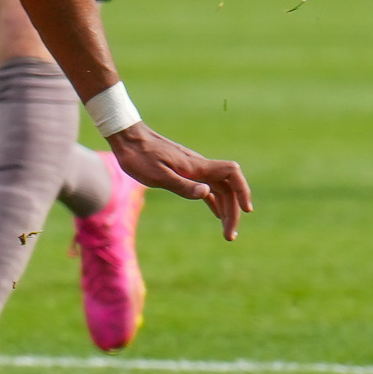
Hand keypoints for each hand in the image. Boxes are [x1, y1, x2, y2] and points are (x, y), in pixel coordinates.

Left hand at [107, 124, 253, 240]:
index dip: (243, 190)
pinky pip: (207, 188)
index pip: (232, 173)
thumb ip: (181, 185)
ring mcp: (193, 169)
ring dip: (226, 209)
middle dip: (233, 211)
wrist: (127, 137)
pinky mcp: (184, 172)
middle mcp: (199, 166)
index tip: (246, 209)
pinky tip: (217, 215)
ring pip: (219, 189)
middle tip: (230, 236)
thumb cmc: (138, 156)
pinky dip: (214, 202)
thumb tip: (207, 193)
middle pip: (228, 188)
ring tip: (227, 232)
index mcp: (196, 166)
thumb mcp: (156, 175)